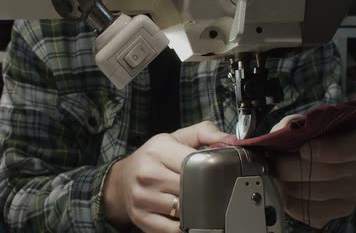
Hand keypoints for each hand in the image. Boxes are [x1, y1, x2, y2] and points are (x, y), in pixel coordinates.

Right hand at [103, 121, 227, 232]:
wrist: (121, 180)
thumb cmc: (153, 159)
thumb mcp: (175, 138)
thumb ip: (206, 133)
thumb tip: (234, 140)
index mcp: (158, 150)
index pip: (194, 162)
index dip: (211, 170)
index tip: (219, 173)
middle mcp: (148, 173)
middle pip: (191, 188)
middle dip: (205, 191)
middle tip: (213, 191)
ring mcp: (143, 198)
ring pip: (184, 210)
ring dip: (196, 210)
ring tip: (199, 203)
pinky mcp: (142, 218)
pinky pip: (173, 230)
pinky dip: (185, 227)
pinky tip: (188, 218)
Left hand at [274, 121, 355, 228]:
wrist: (318, 154)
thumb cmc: (312, 135)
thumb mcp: (304, 121)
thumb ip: (294, 124)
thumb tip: (281, 135)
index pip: (352, 148)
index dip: (327, 149)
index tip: (303, 148)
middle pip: (328, 172)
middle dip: (293, 167)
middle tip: (276, 162)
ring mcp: (355, 192)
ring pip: (314, 193)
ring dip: (288, 184)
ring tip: (277, 175)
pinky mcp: (340, 210)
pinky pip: (310, 213)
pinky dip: (290, 201)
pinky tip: (284, 189)